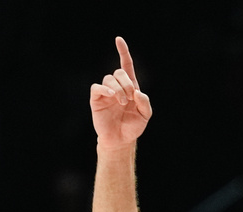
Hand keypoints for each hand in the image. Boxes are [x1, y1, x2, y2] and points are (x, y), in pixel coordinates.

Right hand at [90, 36, 152, 150]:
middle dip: (126, 83)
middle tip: (130, 98)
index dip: (123, 52)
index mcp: (130, 87)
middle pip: (118, 72)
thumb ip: (145, 102)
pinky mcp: (97, 99)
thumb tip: (137, 91)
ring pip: (109, 79)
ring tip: (123, 103)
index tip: (118, 39)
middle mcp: (117, 87)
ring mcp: (106, 93)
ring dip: (118, 89)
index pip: (126, 65)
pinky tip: (112, 97)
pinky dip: (105, 89)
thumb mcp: (145, 115)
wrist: (121, 140)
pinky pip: (97, 87)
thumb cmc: (132, 126)